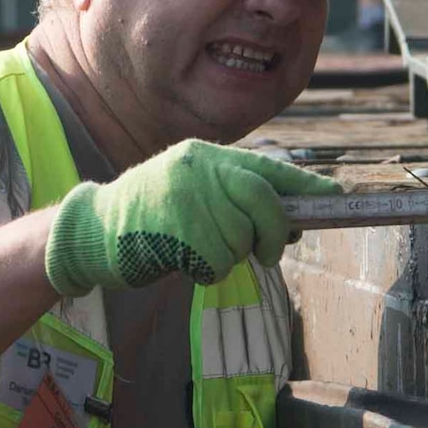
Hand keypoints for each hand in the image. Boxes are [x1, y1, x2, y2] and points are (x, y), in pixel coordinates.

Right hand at [45, 140, 337, 294]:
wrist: (90, 231)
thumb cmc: (151, 221)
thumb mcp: (193, 196)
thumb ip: (237, 202)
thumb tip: (293, 223)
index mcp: (206, 157)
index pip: (267, 168)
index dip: (305, 186)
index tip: (337, 197)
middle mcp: (197, 167)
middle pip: (261, 198)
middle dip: (274, 230)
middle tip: (269, 253)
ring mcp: (183, 195)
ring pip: (240, 236)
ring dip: (229, 257)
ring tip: (197, 251)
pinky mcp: (173, 227)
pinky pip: (216, 259)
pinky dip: (208, 270)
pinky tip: (182, 261)